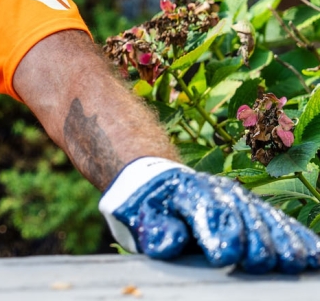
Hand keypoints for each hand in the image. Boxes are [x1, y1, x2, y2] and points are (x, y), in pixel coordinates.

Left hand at [100, 156, 319, 273]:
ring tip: (295, 262)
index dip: (219, 233)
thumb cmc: (151, 207)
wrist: (161, 181)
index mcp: (188, 191)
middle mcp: (220, 191)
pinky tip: (314, 254)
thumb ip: (157, 231)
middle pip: (243, 216)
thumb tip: (170, 244)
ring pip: (267, 218)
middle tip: (261, 265)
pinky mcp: (256, 209)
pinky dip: (299, 237)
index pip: (208, 211)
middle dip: (254, 241)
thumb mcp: (144, 217)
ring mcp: (241, 199)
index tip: (226, 257)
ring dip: (283, 241)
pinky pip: (281, 222)